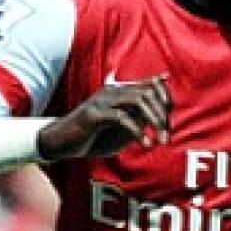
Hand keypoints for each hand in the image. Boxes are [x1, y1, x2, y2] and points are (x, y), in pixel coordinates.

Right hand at [38, 75, 171, 159]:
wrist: (60, 143)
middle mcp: (112, 91)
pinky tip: (145, 144)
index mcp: (120, 92)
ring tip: (160, 141)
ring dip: (153, 121)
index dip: (166, 102)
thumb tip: (162, 116)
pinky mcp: (93, 114)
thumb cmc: (92, 138)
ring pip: (138, 100)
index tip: (170, 126)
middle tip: (167, 138)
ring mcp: (102, 101)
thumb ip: (140, 119)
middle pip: (148, 92)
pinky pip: (121, 117)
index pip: (152, 86)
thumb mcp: (121, 128)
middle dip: (162, 116)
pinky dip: (137, 131)